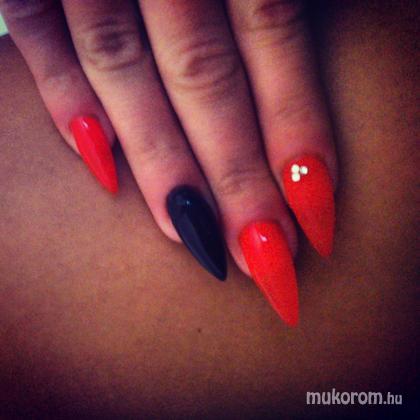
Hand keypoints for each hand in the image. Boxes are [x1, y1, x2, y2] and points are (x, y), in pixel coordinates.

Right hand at [0, 0, 336, 325]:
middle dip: (237, 176)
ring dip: (161, 161)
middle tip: (265, 260)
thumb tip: (299, 94)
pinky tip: (100, 167)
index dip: (297, 135)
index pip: (272, 42)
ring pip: (126, 71)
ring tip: (193, 235)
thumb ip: (265, 6)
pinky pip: (44, 39)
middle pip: (206, 78)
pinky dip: (66, 103)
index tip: (317, 219)